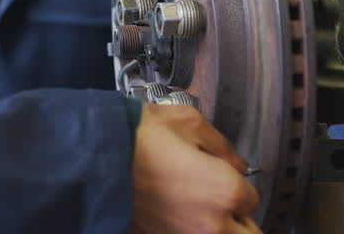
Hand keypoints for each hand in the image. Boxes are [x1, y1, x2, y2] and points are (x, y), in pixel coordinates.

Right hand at [129, 103, 260, 233]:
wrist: (92, 157)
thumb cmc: (135, 137)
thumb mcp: (186, 121)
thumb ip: (222, 145)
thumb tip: (237, 163)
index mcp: (224, 191)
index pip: (252, 199)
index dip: (238, 184)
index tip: (222, 175)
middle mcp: (210, 224)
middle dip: (239, 219)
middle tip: (225, 205)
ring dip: (218, 227)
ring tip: (199, 210)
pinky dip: (188, 228)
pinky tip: (176, 214)